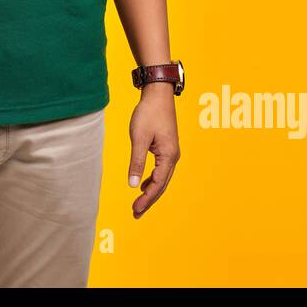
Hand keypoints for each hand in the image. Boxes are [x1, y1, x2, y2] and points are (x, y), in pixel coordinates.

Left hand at [128, 84, 180, 218]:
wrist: (158, 94)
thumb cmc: (148, 114)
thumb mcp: (139, 138)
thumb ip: (136, 162)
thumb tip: (133, 185)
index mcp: (168, 156)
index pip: (158, 184)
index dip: (146, 199)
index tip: (135, 209)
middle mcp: (173, 156)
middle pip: (162, 184)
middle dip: (149, 199)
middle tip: (136, 213)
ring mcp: (171, 152)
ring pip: (162, 178)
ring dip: (151, 190)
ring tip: (138, 203)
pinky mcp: (166, 147)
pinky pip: (160, 169)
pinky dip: (152, 179)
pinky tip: (143, 183)